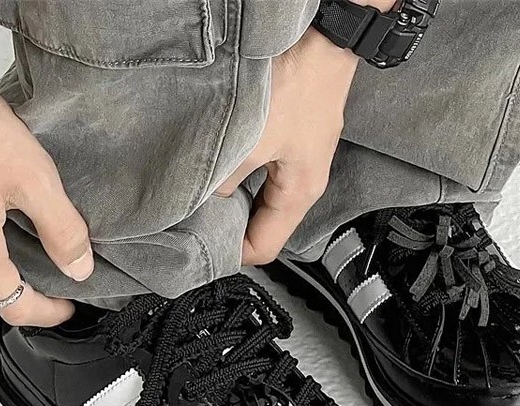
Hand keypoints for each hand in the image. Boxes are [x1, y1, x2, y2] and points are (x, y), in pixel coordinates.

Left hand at [216, 28, 360, 264]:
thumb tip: (207, 197)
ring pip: (260, 197)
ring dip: (233, 197)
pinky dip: (241, 173)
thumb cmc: (298, 87)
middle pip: (263, 225)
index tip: (202, 246)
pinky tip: (222, 163)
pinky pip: (262, 172)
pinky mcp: (292, 139)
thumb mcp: (251, 141)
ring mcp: (298, 161)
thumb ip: (225, 178)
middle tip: (196, 218)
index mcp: (299, 195)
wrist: (322, 40)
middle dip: (231, 226)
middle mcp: (302, 184)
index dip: (233, 252)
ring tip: (205, 190)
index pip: (264, 247)